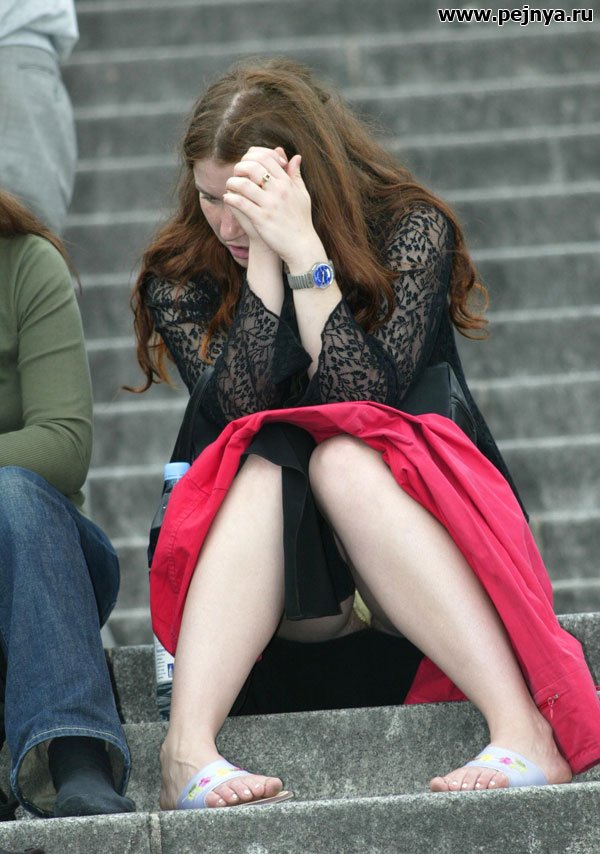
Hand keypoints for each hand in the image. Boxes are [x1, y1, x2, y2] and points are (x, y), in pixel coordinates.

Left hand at [223, 146, 322, 267]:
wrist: (301, 245)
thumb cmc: (301, 220)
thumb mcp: (302, 194)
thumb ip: (296, 175)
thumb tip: (295, 157)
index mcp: (287, 183)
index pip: (266, 157)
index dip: (252, 156)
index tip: (246, 163)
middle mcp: (279, 191)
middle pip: (253, 166)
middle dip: (240, 167)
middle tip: (236, 174)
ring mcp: (270, 205)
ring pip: (243, 184)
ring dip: (232, 182)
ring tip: (230, 186)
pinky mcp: (261, 219)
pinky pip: (240, 203)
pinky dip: (230, 198)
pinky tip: (227, 199)